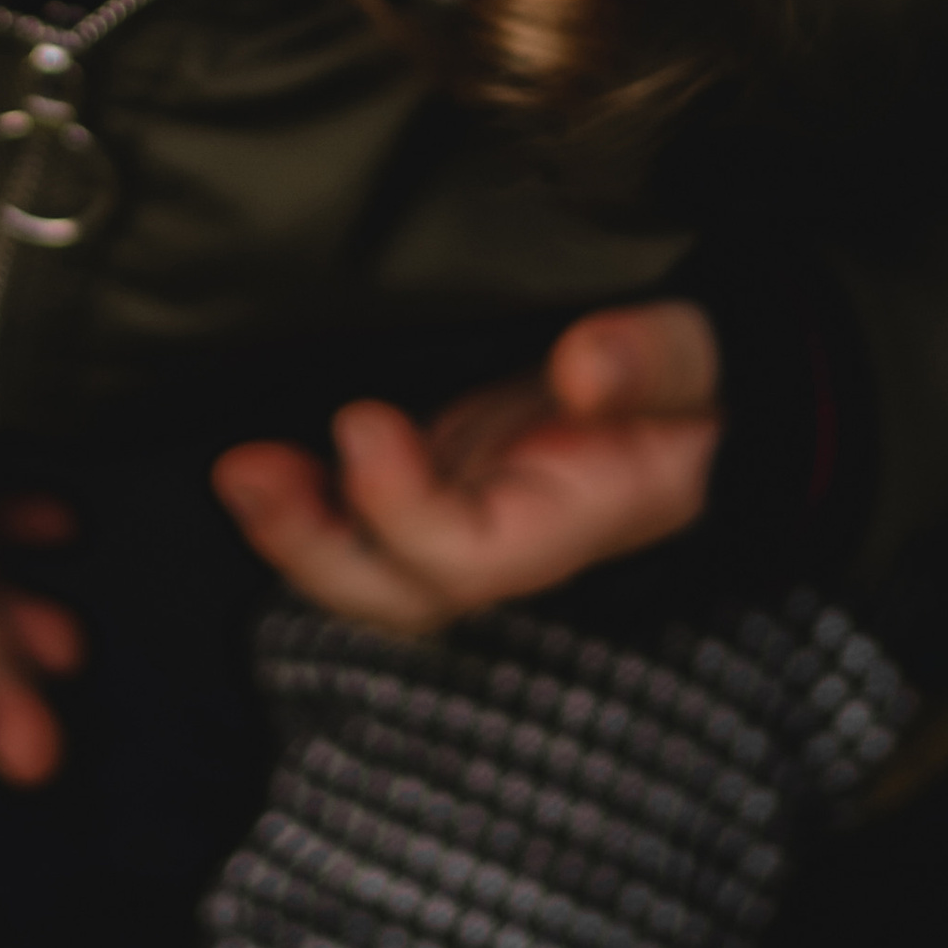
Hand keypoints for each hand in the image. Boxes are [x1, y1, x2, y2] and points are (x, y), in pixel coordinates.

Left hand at [209, 303, 721, 635]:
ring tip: (238, 471)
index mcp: (580, 518)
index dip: (404, 511)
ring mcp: (475, 515)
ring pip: (374, 571)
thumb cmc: (704, 377)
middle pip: (405, 592)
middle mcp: (516, 537)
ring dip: (296, 530)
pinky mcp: (447, 479)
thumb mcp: (699, 355)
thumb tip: (586, 368)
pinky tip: (260, 462)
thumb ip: (653, 359)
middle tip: (245, 473)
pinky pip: (364, 522)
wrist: (709, 392)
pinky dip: (309, 501)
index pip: (476, 555)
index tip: (361, 424)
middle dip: (318, 548)